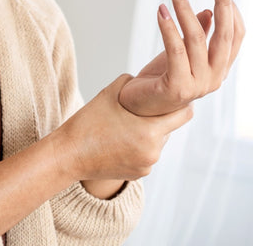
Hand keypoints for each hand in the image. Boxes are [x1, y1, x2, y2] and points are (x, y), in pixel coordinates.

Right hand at [52, 74, 192, 180]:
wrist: (68, 155)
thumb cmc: (87, 123)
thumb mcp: (110, 93)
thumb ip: (133, 82)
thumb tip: (148, 78)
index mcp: (150, 131)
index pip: (184, 114)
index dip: (182, 103)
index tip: (174, 97)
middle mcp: (153, 151)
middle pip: (170, 129)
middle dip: (161, 119)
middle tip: (146, 110)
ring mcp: (147, 165)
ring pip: (159, 143)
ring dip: (150, 134)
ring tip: (130, 126)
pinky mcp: (139, 175)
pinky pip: (148, 156)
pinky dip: (141, 147)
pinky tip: (123, 140)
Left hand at [119, 0, 244, 115]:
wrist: (138, 107)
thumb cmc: (162, 78)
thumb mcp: (183, 53)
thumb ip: (199, 36)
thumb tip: (209, 12)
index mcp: (219, 69)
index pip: (235, 36)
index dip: (233, 10)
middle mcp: (214, 79)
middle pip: (224, 36)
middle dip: (224, 5)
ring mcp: (198, 85)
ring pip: (196, 39)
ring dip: (185, 10)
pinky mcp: (178, 87)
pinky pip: (175, 50)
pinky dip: (168, 27)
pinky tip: (161, 11)